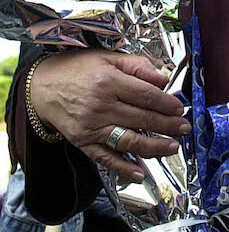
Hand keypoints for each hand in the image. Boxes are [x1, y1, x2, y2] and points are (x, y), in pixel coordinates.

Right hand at [30, 50, 190, 181]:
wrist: (41, 87)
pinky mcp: (82, 141)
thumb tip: (163, 77)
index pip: (147, 96)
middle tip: (184, 129)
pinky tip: (139, 174)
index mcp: (109, 81)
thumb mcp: (108, 57)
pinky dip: (123, 168)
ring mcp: (90, 126)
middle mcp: (100, 106)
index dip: (168, 104)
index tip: (180, 110)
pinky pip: (105, 158)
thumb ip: (138, 65)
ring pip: (128, 140)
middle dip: (168, 126)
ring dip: (154, 147)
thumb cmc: (78, 69)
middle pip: (142, 118)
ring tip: (172, 147)